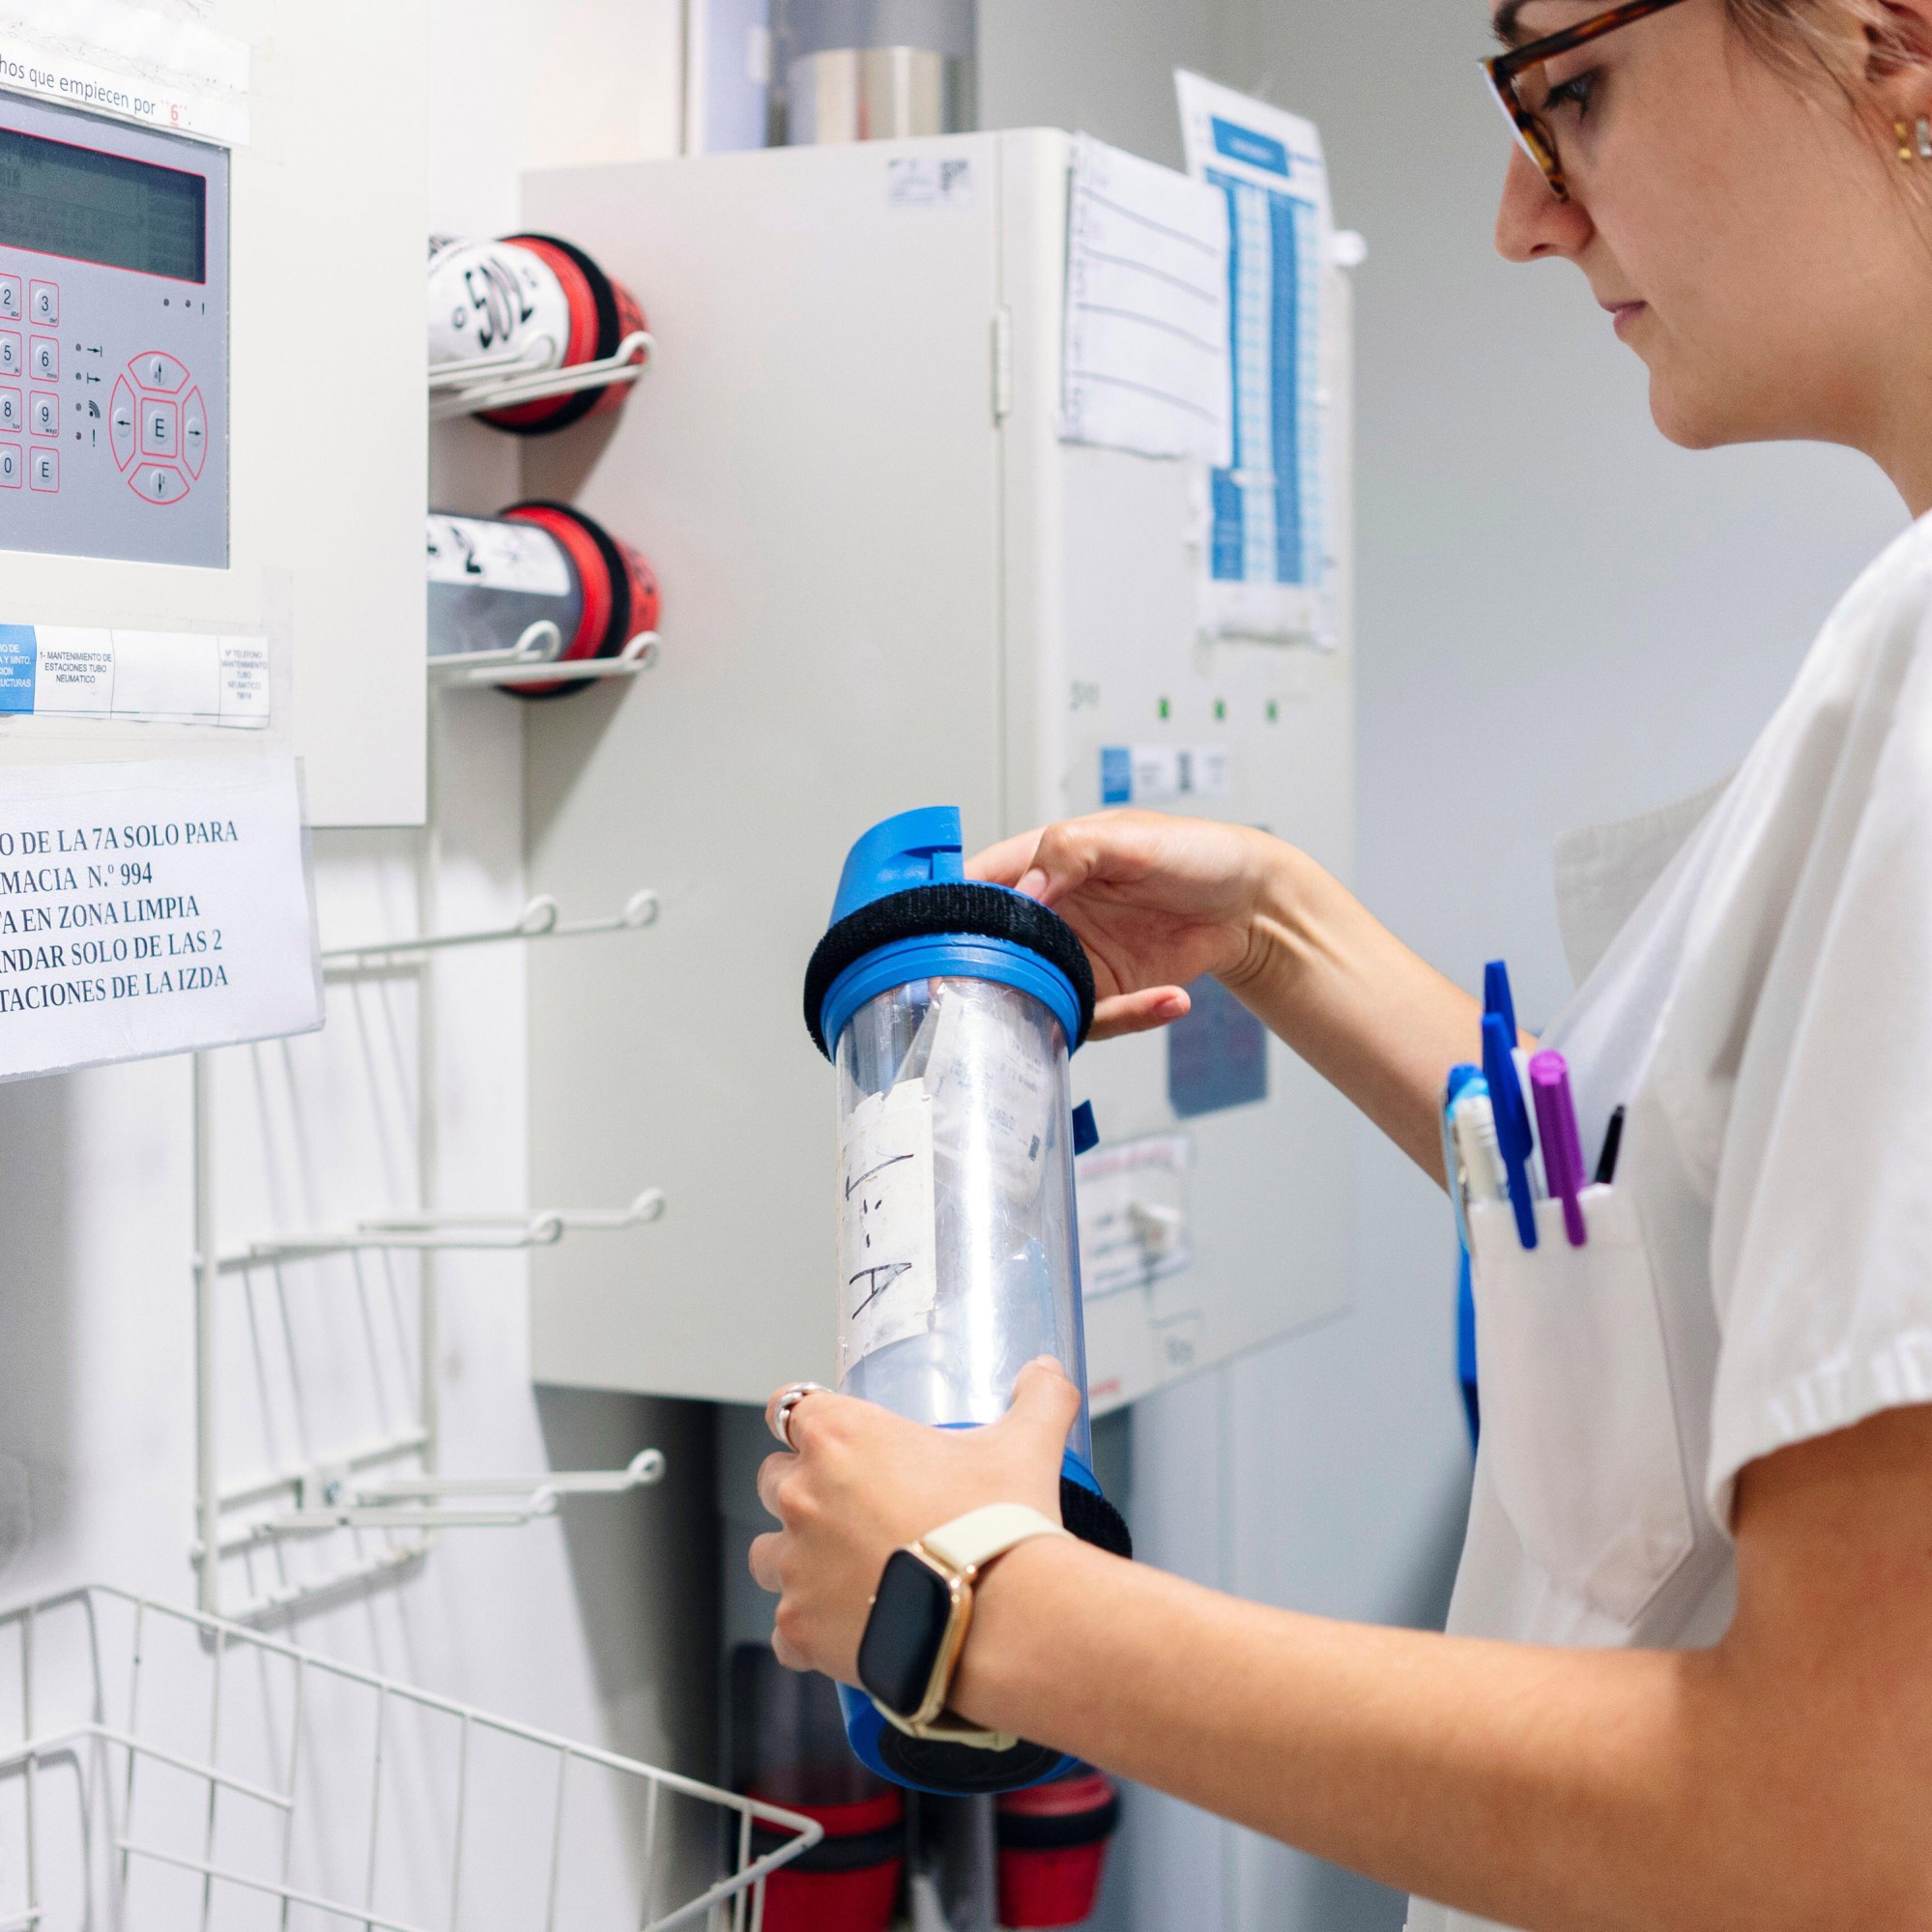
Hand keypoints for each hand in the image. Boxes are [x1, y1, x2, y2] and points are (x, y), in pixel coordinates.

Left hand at [749, 1359, 1081, 1681]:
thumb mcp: (1026, 1446)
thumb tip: (1046, 1372)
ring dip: (798, 1559)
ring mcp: (796, 1564)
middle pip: (772, 1479)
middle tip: (856, 1511)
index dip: (808, 1421)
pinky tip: (850, 1630)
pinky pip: (785, 1628)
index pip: (789, 1407)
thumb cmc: (1000, 1528)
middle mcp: (803, 1493)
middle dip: (805, 1492)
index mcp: (841, 1436)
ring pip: (768, 1554)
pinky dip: (809, 1630)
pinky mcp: (800, 1627)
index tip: (826, 1437)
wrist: (1002, 1622)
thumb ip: (1038, 1399)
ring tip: (848, 1574)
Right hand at [969, 810, 1280, 1039]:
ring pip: (1037, 997)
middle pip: (994, 951)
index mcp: (1041, 863)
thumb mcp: (1130, 838)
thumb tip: (1025, 889)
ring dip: (1066, 1008)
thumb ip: (1069, 852)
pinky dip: (1130, 1018)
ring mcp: (1075, 957)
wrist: (1250, 902)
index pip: (977, 884)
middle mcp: (1049, 914)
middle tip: (1006, 991)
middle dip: (994, 976)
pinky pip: (1098, 1019)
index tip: (945, 937)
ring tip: (1115, 1002)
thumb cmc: (1195, 853)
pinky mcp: (1107, 993)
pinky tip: (1170, 1000)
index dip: (952, 911)